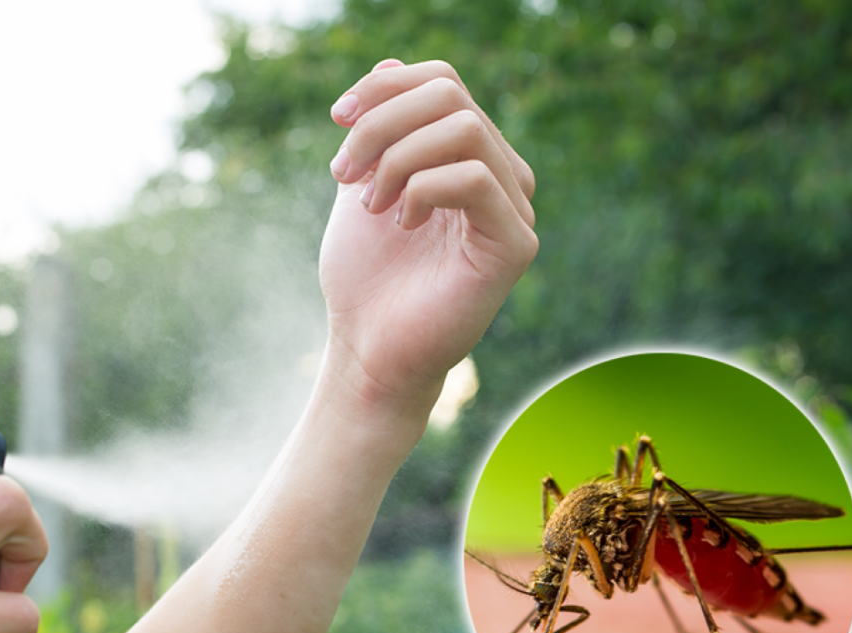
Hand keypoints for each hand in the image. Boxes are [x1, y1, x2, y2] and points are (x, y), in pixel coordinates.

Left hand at [319, 59, 537, 413]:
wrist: (368, 349)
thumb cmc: (366, 279)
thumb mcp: (361, 184)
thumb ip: (379, 130)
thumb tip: (392, 63)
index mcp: (469, 158)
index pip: (443, 81)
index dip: (385, 86)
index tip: (336, 119)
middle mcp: (501, 177)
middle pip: (449, 95)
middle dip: (381, 124)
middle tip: (342, 172)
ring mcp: (515, 209)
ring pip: (462, 129)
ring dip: (396, 158)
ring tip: (368, 204)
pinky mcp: (514, 244)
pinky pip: (471, 178)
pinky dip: (420, 188)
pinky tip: (399, 224)